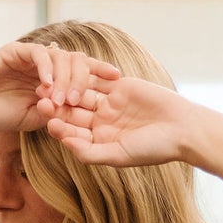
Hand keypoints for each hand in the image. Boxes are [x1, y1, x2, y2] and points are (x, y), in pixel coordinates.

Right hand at [0, 40, 119, 133]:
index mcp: (52, 79)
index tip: (118, 80)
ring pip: (61, 57)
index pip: (82, 72)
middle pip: (76, 62)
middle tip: (82, 101)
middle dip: (84, 80)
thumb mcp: (33, 119)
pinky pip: (39, 55)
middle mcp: (45, 65)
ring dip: (65, 80)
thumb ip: (56, 113)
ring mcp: (31, 56)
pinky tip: (48, 85)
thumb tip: (81, 116)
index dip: (101, 73)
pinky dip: (46, 69)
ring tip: (62, 100)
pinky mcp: (16, 51)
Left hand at [39, 76, 204, 168]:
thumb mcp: (119, 155)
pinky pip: (98, 78)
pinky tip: (71, 67)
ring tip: (53, 81)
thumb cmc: (152, 148)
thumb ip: (91, 153)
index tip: (46, 120)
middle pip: (74, 112)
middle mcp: (101, 123)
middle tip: (40, 97)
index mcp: (99, 142)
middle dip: (58, 105)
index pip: (74, 134)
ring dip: (67, 87)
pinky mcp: (119, 86)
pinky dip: (86, 73)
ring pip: (83, 93)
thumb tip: (66, 146)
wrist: (181, 128)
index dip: (60, 127)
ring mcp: (109, 103)